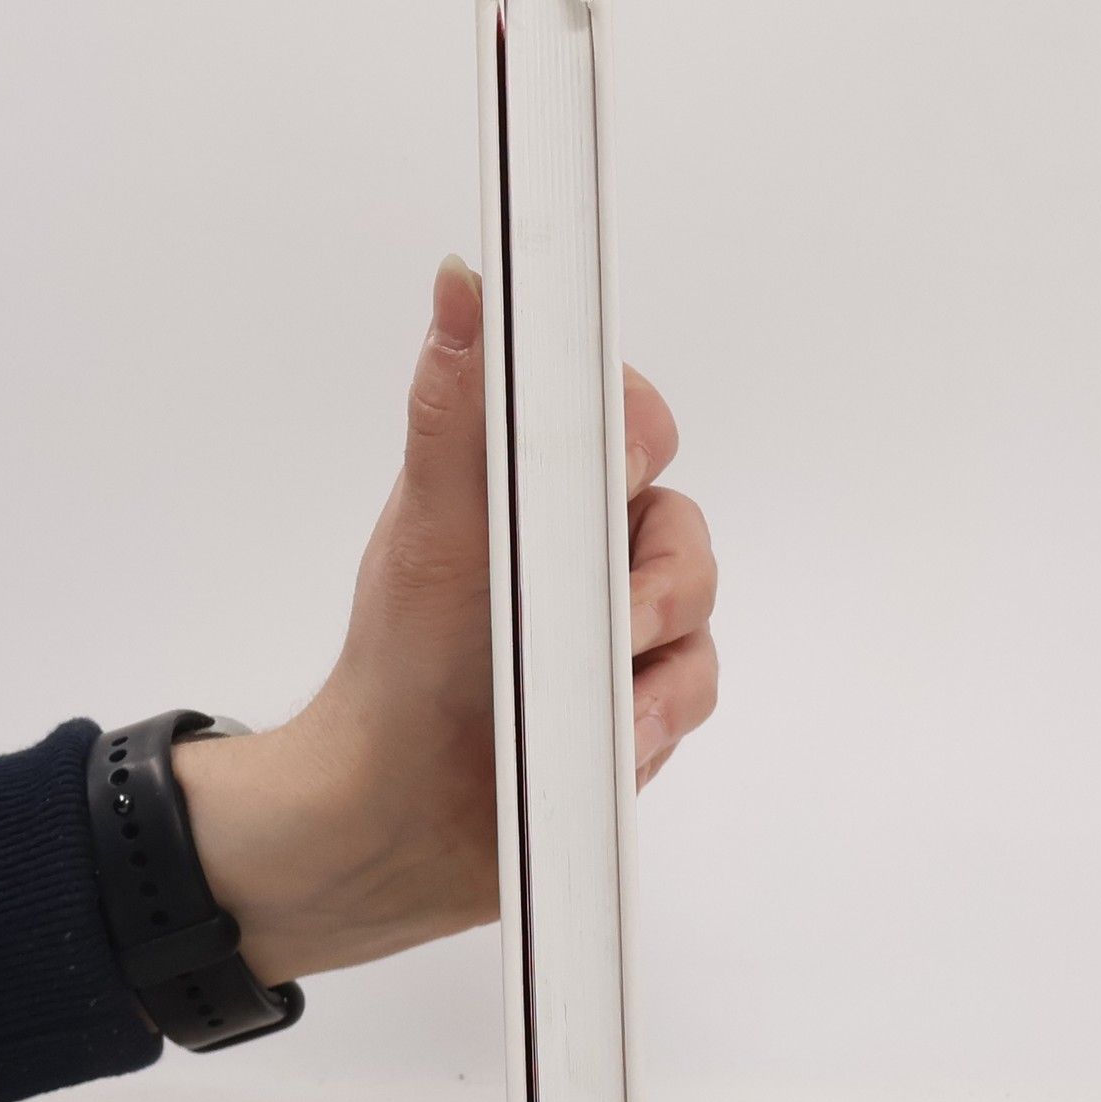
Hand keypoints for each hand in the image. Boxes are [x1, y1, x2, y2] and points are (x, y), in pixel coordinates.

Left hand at [174, 255, 718, 983]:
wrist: (400, 818)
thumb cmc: (403, 669)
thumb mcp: (432, 528)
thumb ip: (458, 409)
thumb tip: (463, 283)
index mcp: (530, 482)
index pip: (625, 419)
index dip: (629, 445)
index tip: (608, 480)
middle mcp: (580, 545)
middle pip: (678, 516)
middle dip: (651, 569)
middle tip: (602, 613)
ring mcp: (614, 623)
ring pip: (699, 604)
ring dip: (655, 651)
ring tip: (595, 693)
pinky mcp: (639, 696)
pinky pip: (698, 684)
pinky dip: (658, 712)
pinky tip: (610, 738)